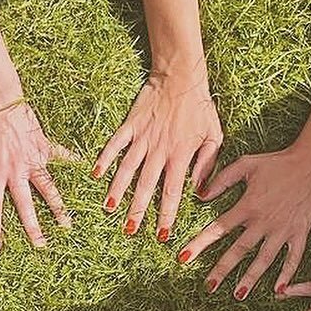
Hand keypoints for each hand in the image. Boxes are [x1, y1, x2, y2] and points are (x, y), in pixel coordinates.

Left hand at [0, 99, 73, 251]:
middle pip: (26, 205)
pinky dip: (70, 160)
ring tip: (67, 224)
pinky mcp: (42, 145)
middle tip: (40, 246)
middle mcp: (16, 171)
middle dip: (33, 227)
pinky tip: (84, 168)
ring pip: (48, 188)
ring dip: (57, 206)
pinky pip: (59, 155)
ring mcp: (32, 159)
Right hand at [93, 70, 222, 241]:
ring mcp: (142, 138)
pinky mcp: (130, 125)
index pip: (173, 193)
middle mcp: (159, 150)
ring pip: (128, 168)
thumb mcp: (214, 136)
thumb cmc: (200, 108)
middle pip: (146, 186)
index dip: (166, 215)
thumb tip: (200, 191)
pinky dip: (105, 158)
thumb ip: (207, 165)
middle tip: (130, 230)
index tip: (161, 235)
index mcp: (180, 156)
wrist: (181, 76)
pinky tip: (96, 174)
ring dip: (118, 189)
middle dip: (138, 210)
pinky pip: (115, 144)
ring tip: (109, 208)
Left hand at [179, 141, 310, 297]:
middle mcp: (264, 221)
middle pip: (239, 250)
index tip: (183, 258)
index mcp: (248, 206)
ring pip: (265, 259)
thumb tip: (200, 196)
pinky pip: (294, 257)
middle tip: (209, 286)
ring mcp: (282, 229)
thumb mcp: (246, 164)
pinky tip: (279, 290)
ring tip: (238, 294)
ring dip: (251, 278)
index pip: (218, 229)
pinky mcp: (300, 232)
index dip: (200, 244)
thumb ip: (222, 179)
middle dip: (222, 269)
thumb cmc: (277, 162)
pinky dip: (287, 274)